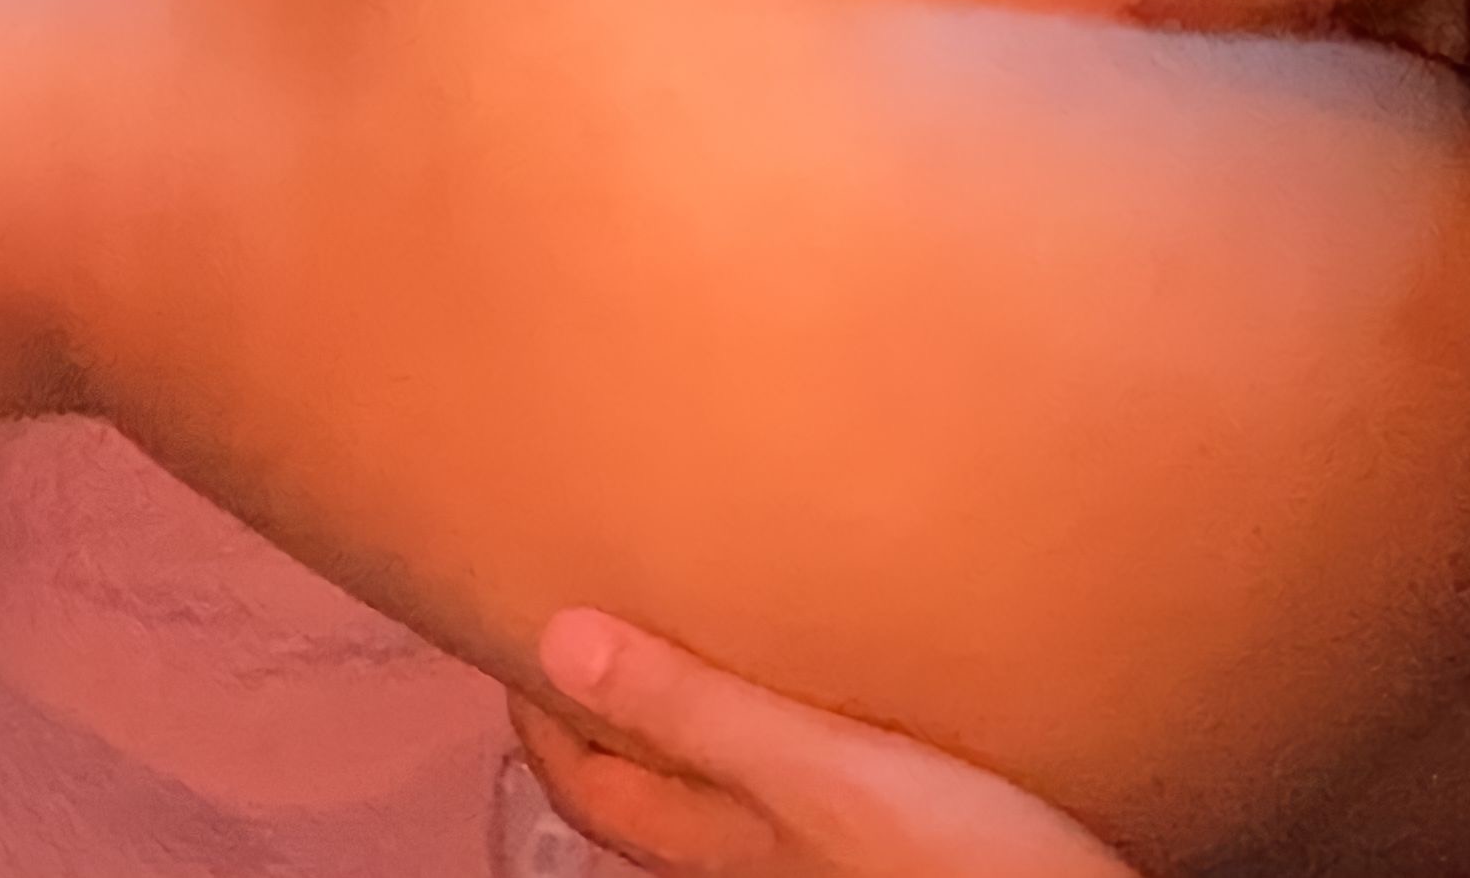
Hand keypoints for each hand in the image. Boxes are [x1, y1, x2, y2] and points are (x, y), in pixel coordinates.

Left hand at [506, 609, 1139, 877]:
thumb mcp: (816, 770)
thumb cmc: (951, 860)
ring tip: (694, 641)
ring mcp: (812, 862)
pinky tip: (813, 702)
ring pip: (715, 792)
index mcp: (713, 839)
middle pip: (637, 790)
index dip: (538, 709)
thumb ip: (695, 709)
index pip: (581, 780)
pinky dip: (770, 742)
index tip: (517, 617)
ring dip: (688, 724)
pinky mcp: (880, 853)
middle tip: (596, 616)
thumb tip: (553, 637)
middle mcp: (748, 860)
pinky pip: (791, 792)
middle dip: (604, 712)